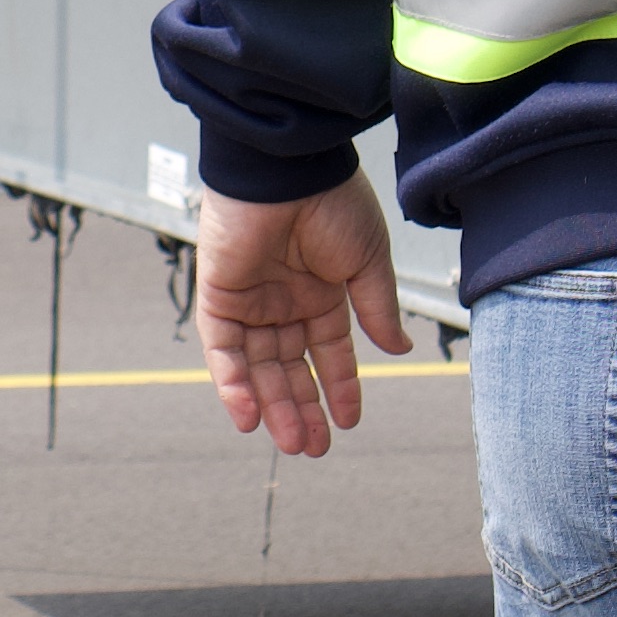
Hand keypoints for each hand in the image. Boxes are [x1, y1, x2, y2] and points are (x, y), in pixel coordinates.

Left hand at [196, 176, 411, 458]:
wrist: (288, 168)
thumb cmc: (333, 202)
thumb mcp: (368, 262)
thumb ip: (377, 309)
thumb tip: (399, 350)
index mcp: (322, 292)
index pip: (328, 351)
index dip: (340, 387)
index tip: (350, 422)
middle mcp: (284, 301)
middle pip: (291, 368)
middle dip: (303, 408)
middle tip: (314, 449)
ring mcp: (250, 300)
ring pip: (259, 367)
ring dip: (273, 406)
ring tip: (292, 444)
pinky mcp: (218, 296)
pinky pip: (222, 350)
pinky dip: (232, 384)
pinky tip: (250, 417)